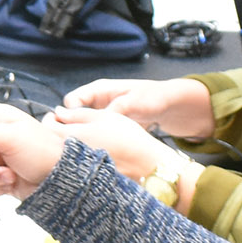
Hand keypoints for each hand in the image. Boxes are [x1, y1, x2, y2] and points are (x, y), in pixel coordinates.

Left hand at [49, 106, 169, 181]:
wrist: (148, 167)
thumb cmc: (129, 139)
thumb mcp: (104, 117)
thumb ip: (77, 113)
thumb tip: (58, 111)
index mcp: (70, 136)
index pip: (46, 126)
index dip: (50, 118)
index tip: (58, 116)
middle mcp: (67, 157)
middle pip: (49, 143)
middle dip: (55, 134)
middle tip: (68, 128)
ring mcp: (73, 172)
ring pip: (58, 157)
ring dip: (63, 148)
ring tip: (82, 143)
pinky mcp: (82, 183)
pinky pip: (69, 170)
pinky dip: (72, 163)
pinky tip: (88, 158)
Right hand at [66, 75, 215, 141]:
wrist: (173, 106)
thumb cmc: (154, 97)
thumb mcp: (133, 102)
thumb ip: (113, 110)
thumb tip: (93, 122)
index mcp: (99, 90)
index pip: (71, 101)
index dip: (68, 115)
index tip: (73, 129)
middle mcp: (98, 102)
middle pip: (74, 116)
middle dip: (74, 129)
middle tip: (79, 144)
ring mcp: (103, 115)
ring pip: (85, 128)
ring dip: (87, 138)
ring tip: (91, 150)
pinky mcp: (111, 127)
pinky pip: (97, 135)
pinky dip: (98, 143)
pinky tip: (102, 152)